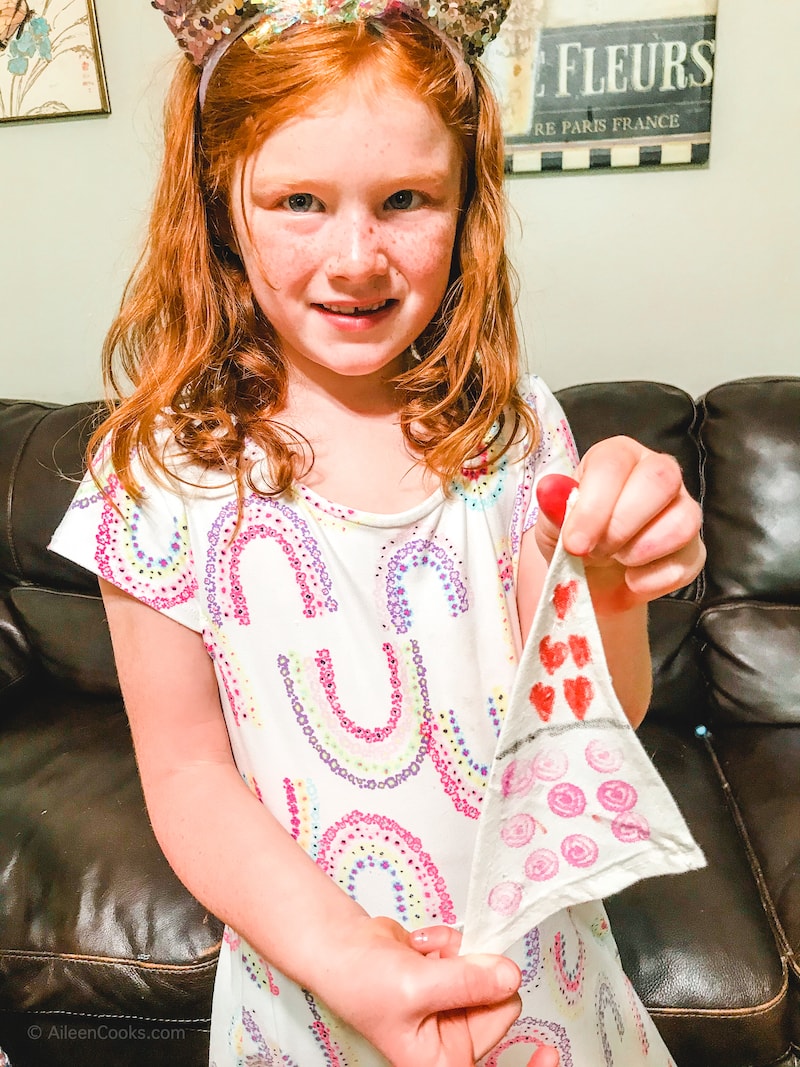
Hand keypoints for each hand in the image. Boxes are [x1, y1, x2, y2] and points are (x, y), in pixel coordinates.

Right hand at [321, 916, 520, 1065]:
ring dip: (459, 952)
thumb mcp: (415, 987)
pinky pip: (473, 952)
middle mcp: (455, 1036)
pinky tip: (422, 944)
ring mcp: (456, 1002)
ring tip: (425, 953)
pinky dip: (450, 941)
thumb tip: (510, 974)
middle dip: (475, 974)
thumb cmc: (362, 981)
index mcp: (445, 1059)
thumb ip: (466, 983)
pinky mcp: (454, 973)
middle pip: (501, 1001)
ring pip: (488, 970)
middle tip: (445, 965)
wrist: (341, 946)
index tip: (550, 1055)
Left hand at [535, 437, 704, 615]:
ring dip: (641, 551)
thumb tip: (549, 491)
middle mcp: (657, 472)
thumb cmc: (574, 538)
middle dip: (622, 525)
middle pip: (661, 479)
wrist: (590, 579)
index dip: (594, 505)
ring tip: (615, 562)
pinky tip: (631, 581)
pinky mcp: (694, 549)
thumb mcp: (552, 524)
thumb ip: (553, 508)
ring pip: (684, 520)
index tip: (574, 543)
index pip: (614, 464)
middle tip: (595, 552)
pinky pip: (687, 561)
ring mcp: (682, 509)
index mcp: (617, 456)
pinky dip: (653, 580)